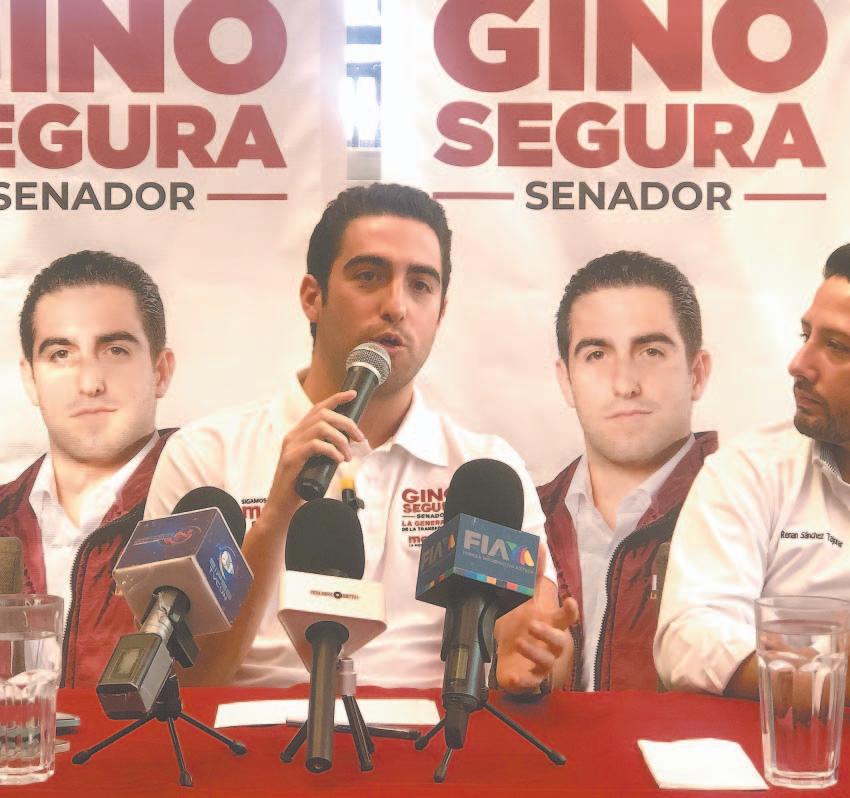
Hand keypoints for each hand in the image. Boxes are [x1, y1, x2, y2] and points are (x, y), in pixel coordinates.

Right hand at [265, 390, 364, 514]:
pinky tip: (338, 459)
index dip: (336, 398)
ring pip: (321, 427)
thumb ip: (324, 450)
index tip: (352, 394)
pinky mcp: (292, 459)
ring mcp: (291, 446)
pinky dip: (332, 450)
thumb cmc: (300, 485)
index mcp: (299, 433)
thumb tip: (346, 443)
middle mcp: (293, 435)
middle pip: (323, 414)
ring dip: (341, 439)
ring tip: (348, 455)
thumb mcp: (314, 462)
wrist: (282, 507)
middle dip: (346, 423)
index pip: (318, 408)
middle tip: (359, 438)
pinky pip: (316, 445)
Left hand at [494, 545, 577, 692]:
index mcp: (549, 625)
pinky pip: (530, 683)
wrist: (509, 659)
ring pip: (547, 662)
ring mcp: (540, 664)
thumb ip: (532, 575)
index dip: (570, 610)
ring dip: (535, 653)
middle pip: (560, 642)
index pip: (566, 618)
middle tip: (533, 623)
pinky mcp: (528, 679)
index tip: (570, 600)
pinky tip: (516, 677)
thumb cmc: (522, 627)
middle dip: (549, 633)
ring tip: (520, 642)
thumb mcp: (525, 600)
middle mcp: (549, 645)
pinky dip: (524, 682)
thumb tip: (539, 546)